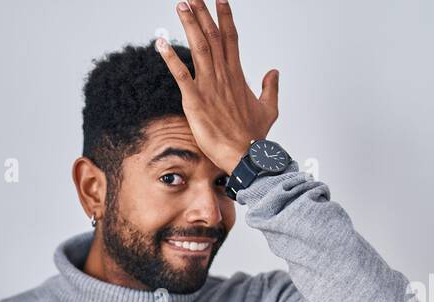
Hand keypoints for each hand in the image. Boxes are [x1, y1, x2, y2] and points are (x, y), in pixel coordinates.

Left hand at [156, 0, 279, 170]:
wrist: (246, 155)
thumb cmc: (255, 136)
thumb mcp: (269, 108)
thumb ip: (271, 87)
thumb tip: (273, 72)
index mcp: (237, 75)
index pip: (230, 38)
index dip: (224, 18)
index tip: (220, 0)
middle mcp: (224, 75)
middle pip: (213, 36)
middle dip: (203, 13)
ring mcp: (210, 86)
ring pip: (199, 48)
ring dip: (189, 25)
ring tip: (181, 5)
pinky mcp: (196, 101)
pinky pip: (181, 75)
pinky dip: (170, 58)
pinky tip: (160, 44)